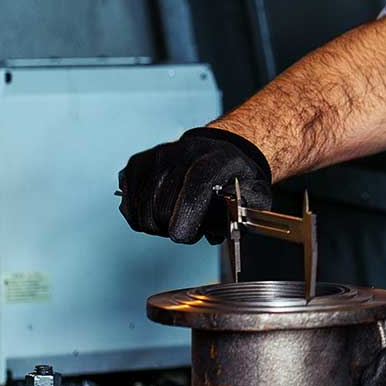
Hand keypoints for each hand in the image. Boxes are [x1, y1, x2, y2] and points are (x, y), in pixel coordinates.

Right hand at [118, 127, 272, 243]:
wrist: (218, 149)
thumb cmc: (235, 176)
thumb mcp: (256, 192)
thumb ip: (244, 212)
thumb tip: (218, 228)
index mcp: (215, 159)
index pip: (193, 188)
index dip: (185, 217)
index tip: (183, 236)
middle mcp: (181, 153)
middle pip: (163, 206)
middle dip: (176, 227)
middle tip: (191, 225)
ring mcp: (155, 157)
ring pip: (142, 211)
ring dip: (158, 225)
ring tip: (177, 216)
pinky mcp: (136, 164)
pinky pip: (129, 207)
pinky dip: (142, 217)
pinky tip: (160, 208)